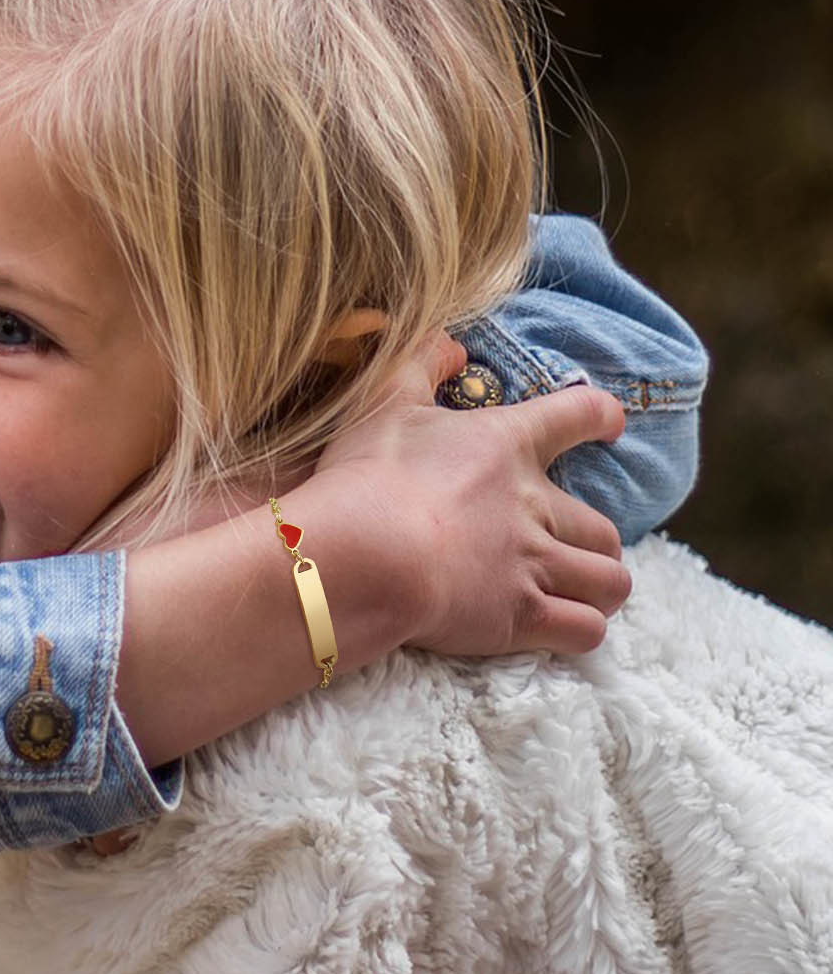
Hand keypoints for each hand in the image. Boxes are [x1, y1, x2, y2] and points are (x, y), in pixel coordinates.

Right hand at [313, 333, 630, 658]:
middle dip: (596, 541)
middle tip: (572, 547)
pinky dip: (581, 629)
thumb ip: (422, 363)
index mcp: (506, 444)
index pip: (576, 415)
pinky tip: (562, 628)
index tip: (610, 421)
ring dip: (600, 588)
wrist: (364, 553)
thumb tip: (452, 342)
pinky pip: (586, 631)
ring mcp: (533, 564)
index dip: (599, 415)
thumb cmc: (370, 474)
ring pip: (610, 583)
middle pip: (604, 528)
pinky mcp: (521, 617)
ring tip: (580, 592)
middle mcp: (534, 505)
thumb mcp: (385, 401)